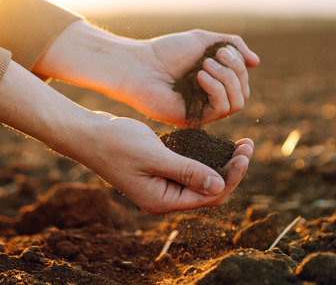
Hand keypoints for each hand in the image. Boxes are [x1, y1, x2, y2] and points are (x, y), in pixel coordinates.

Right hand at [79, 115, 253, 214]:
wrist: (87, 134)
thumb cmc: (116, 143)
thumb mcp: (154, 155)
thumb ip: (186, 171)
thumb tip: (220, 185)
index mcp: (162, 201)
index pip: (209, 196)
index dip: (232, 177)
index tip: (245, 153)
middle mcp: (164, 198)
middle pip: (209, 191)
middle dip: (232, 170)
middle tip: (248, 145)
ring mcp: (161, 186)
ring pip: (201, 180)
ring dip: (222, 163)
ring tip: (241, 144)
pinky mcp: (159, 172)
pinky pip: (190, 170)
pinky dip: (206, 158)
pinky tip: (218, 144)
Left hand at [123, 29, 259, 125]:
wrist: (139, 65)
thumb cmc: (166, 51)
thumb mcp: (204, 40)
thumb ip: (232, 46)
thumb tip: (256, 62)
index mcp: (214, 82)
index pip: (242, 81)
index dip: (239, 64)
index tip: (222, 49)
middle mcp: (210, 99)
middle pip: (244, 92)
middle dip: (235, 70)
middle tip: (215, 56)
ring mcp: (203, 111)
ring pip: (238, 103)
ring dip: (227, 79)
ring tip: (205, 65)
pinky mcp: (195, 120)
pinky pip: (222, 109)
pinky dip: (217, 89)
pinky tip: (200, 76)